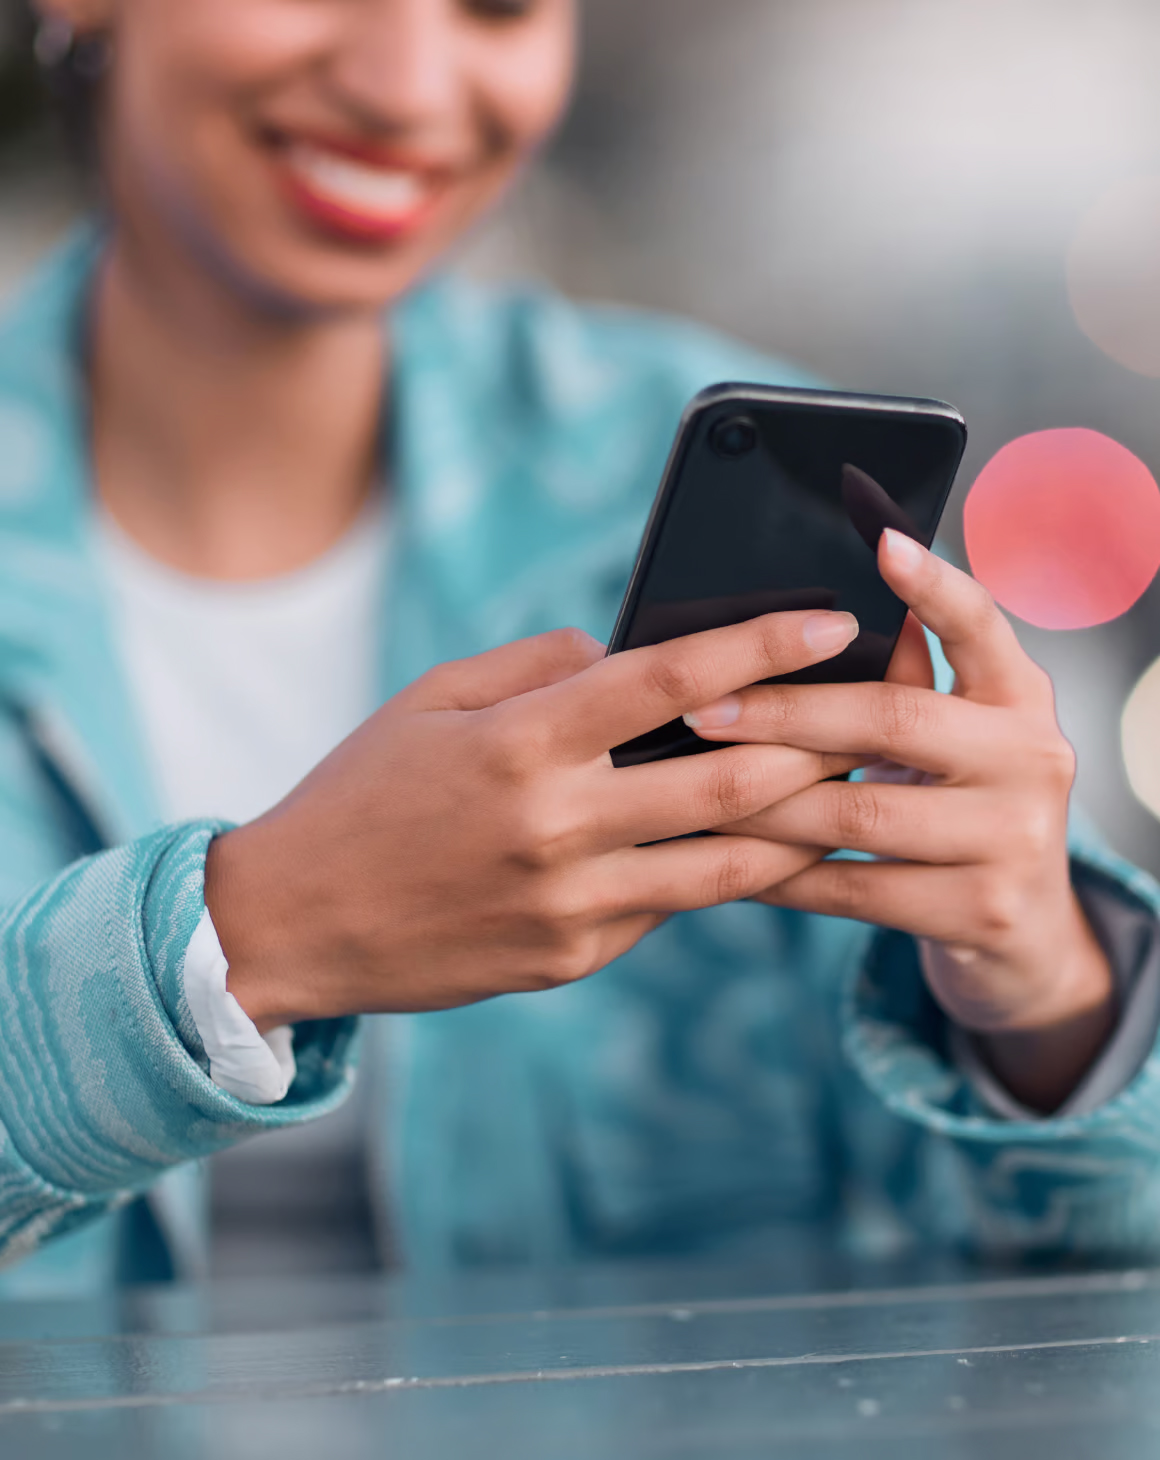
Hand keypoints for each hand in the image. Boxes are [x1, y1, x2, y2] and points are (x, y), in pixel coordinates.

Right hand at [205, 610, 861, 1030]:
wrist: (294, 922)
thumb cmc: (362, 791)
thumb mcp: (432, 698)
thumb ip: (538, 666)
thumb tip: (627, 653)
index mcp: (520, 743)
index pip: (670, 680)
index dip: (763, 645)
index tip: (833, 623)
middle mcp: (556, 826)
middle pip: (730, 782)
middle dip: (816, 741)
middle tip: (868, 711)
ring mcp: (570, 905)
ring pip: (727, 862)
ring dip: (797, 822)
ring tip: (839, 784)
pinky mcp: (572, 957)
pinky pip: (669, 904)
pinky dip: (717, 868)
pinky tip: (749, 842)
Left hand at [682, 530, 1114, 1111]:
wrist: (1023, 932)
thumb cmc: (960, 809)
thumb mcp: (952, 741)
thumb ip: (906, 683)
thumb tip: (802, 622)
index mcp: (1021, 696)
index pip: (980, 624)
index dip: (933, 583)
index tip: (882, 540)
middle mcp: (1034, 757)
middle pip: (894, 717)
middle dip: (786, 712)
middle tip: (705, 710)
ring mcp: (1015, 837)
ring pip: (862, 810)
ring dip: (766, 801)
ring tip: (697, 787)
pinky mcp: (983, 910)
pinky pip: (855, 887)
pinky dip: (783, 875)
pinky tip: (731, 863)